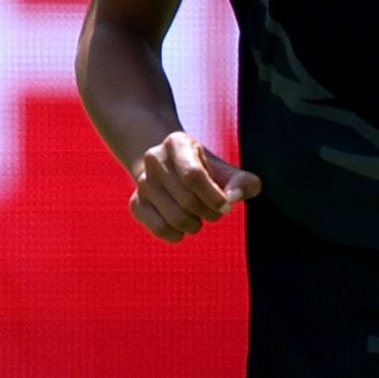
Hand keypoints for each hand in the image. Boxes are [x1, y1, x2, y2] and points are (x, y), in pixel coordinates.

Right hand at [126, 132, 258, 242]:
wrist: (169, 167)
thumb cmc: (204, 170)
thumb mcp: (225, 170)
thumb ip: (242, 181)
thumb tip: (234, 197)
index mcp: (176, 143)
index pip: (193, 176)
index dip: (214, 197)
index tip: (227, 207)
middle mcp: (154, 159)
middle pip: (187, 201)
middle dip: (209, 213)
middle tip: (215, 212)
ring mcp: (142, 182)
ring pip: (174, 218)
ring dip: (195, 225)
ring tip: (199, 217)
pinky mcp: (136, 202)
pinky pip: (158, 228)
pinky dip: (176, 234)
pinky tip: (182, 227)